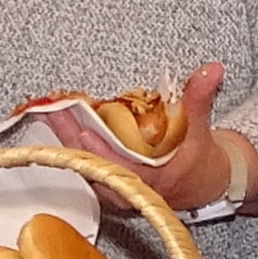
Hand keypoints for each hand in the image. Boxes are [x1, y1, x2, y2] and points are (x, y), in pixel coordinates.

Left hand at [40, 63, 246, 212]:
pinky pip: (84, 161)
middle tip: (51, 110)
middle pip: (91, 161)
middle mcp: (126, 188)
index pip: (118, 167)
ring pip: (83, 162)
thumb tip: (210, 70)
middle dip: (69, 135)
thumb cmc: (200, 163)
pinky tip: (58, 124)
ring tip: (48, 112)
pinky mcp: (106, 182)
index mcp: (149, 181)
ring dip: (65, 137)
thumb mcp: (201, 131)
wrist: (201, 185)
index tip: (84, 131)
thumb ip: (200, 100)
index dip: (100, 150)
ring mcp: (113, 187)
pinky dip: (71, 143)